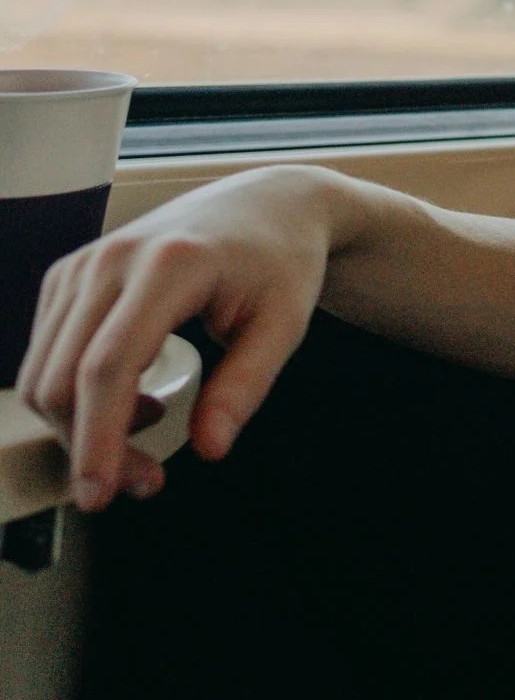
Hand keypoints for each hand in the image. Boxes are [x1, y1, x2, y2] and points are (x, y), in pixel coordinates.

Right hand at [21, 164, 341, 510]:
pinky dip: (76, 395)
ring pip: (43, 372)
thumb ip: (246, 386)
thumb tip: (209, 449)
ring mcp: (81, 264)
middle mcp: (111, 259)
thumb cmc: (281, 263)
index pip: (108, 367)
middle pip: (63, 378)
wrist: (266, 204)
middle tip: (148, 480)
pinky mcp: (68, 275)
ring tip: (152, 432)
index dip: (97, 438)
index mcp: (169, 266)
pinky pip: (47, 354)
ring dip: (79, 426)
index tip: (102, 495)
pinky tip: (135, 398)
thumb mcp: (284, 324)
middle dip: (90, 446)